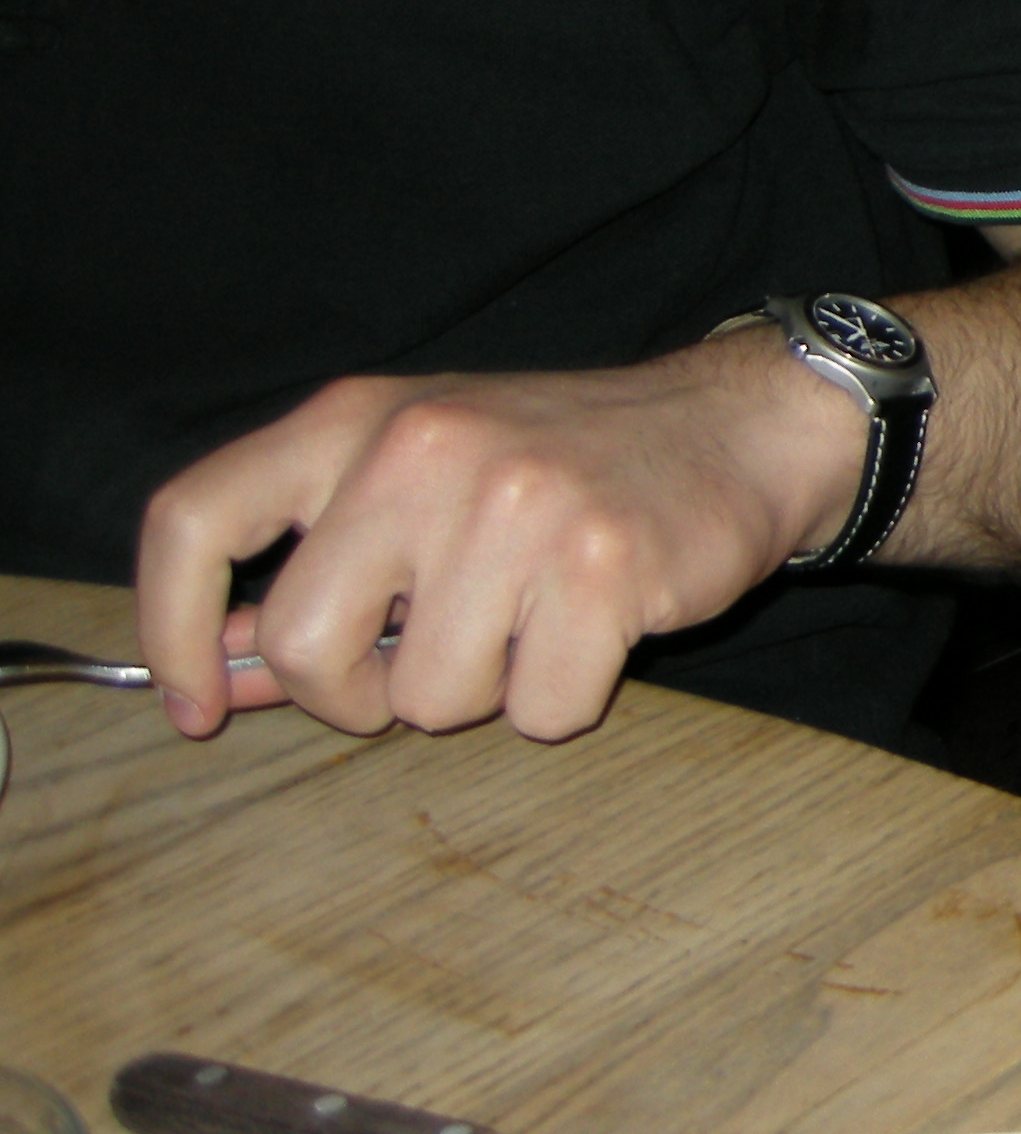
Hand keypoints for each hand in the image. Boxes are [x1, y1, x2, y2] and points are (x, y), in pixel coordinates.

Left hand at [132, 334, 865, 743]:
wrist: (737, 425)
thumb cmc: (566, 464)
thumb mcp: (422, 481)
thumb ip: (323, 570)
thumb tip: (223, 678)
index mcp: (355, 421)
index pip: (193, 520)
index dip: (170, 631)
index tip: (198, 706)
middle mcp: (420, 450)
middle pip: (302, 647)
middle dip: (358, 694)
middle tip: (423, 666)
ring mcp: (513, 506)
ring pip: (429, 699)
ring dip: (485, 693)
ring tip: (536, 622)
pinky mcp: (602, 564)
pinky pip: (540, 712)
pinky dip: (569, 699)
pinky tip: (600, 630)